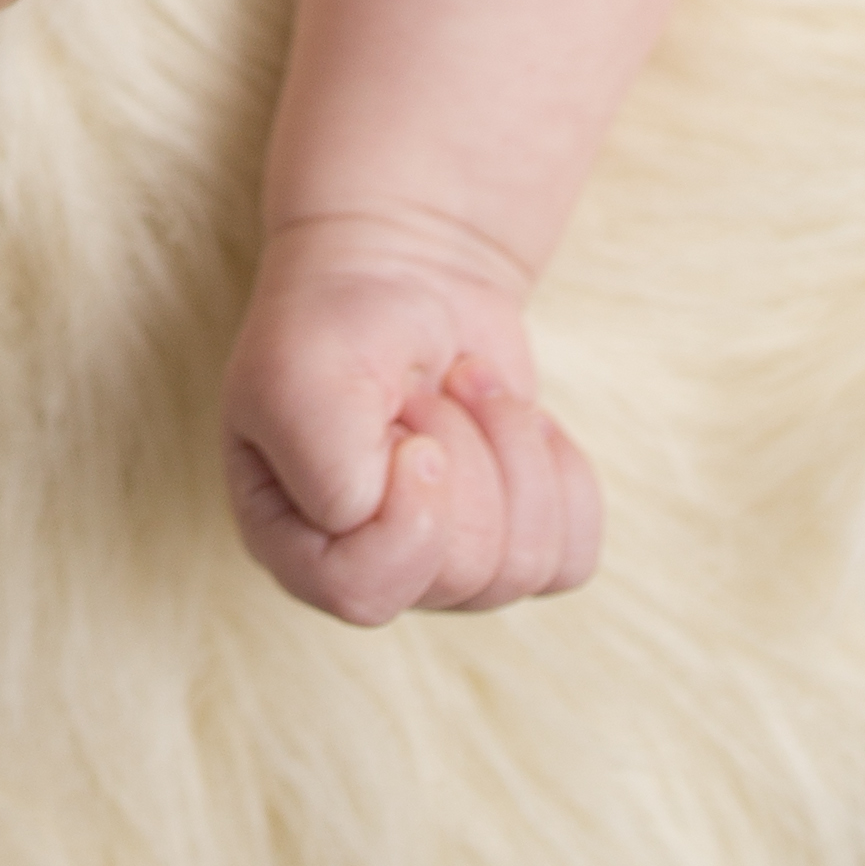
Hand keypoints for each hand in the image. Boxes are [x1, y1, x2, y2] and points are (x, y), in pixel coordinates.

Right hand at [222, 221, 601, 624]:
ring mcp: (447, 567)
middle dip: (463, 455)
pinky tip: (513, 420)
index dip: (408, 518)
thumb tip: (420, 510)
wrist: (403, 272)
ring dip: (510, 447)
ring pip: (525, 567)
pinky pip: (571, 559)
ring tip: (465, 385)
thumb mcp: (302, 377)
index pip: (361, 593)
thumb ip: (332, 474)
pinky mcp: (515, 543)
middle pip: (461, 572)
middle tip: (424, 390)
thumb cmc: (336, 323)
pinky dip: (561, 474)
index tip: (409, 433)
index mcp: (293, 543)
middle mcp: (371, 568)